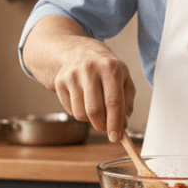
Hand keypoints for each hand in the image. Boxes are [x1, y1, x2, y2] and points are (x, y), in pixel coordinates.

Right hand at [24, 16, 136, 140]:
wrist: (78, 51)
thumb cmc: (105, 67)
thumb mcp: (124, 78)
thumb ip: (127, 102)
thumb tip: (122, 125)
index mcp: (110, 67)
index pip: (113, 101)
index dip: (115, 122)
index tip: (116, 137)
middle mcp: (90, 69)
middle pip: (94, 110)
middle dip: (101, 125)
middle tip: (106, 127)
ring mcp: (72, 75)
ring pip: (80, 113)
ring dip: (90, 119)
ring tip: (95, 107)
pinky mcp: (60, 82)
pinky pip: (70, 110)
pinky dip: (79, 112)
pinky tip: (84, 100)